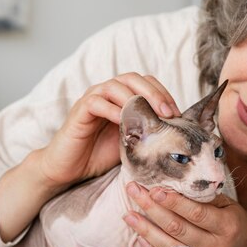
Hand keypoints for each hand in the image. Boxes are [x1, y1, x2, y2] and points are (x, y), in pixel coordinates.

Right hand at [38, 73, 180, 187]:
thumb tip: (177, 132)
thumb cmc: (100, 154)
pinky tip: (125, 123)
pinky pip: (96, 102)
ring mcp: (92, 99)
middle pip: (133, 78)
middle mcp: (107, 93)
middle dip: (154, 92)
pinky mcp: (79, 111)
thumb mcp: (133, 141)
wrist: (70, 168)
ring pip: (115, 85)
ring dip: (135, 98)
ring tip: (151, 116)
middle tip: (168, 112)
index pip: (146, 82)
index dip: (163, 93)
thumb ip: (148, 130)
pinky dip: (113, 110)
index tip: (177, 114)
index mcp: (122, 97)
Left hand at [123, 182, 246, 246]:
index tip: (155, 189)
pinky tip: (138, 234)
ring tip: (128, 214)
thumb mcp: (227, 206)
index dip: (174, 202)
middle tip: (135, 192)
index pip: (196, 213)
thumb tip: (175, 183)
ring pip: (168, 245)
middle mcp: (215, 246)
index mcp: (227, 226)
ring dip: (145, 229)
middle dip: (153, 209)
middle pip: (178, 228)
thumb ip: (205, 197)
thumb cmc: (232, 220)